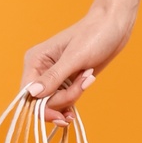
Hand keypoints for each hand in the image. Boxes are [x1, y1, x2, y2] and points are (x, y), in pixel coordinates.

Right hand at [22, 2, 135, 123]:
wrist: (114, 26)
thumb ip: (53, 77)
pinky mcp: (67, 81)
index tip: (59, 116)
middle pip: (42, 102)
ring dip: (73, 96)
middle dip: (64, 99)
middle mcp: (41, 70)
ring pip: (56, 103)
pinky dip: (76, 97)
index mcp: (35, 60)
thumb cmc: (94, 35)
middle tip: (83, 84)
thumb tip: (32, 94)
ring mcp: (55, 77)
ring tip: (88, 77)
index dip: (41, 109)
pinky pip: (66, 100)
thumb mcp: (75, 57)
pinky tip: (86, 86)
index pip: (27, 95)